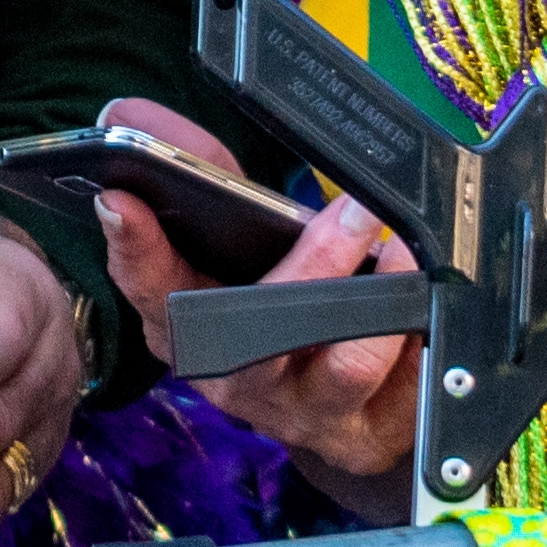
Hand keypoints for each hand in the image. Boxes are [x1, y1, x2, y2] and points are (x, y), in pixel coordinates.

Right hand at [86, 97, 412, 489]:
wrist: (333, 408)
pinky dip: (419, 343)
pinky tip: (425, 309)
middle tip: (356, 209)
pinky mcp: (360, 434)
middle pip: (259, 328)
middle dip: (314, 264)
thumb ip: (197, 174)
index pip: (148, 287)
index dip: (134, 247)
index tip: (122, 199)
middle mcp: (234, 375)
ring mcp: (298, 409)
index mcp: (184, 326)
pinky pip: (399, 389)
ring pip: (343, 364)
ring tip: (405, 254)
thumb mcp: (233, 240)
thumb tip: (126, 112)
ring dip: (384, 303)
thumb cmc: (274, 302)